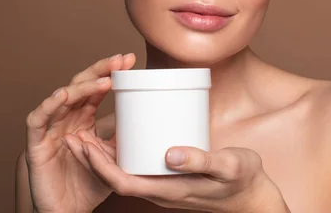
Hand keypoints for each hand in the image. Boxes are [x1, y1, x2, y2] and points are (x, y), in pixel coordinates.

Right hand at [24, 53, 135, 212]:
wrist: (69, 212)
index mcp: (83, 119)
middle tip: (120, 60)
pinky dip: (49, 105)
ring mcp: (50, 130)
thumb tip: (148, 117)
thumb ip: (123, 136)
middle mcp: (66, 119)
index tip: (130, 60)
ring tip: (104, 80)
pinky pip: (37, 120)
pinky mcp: (35, 144)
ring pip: (62, 98)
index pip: (96, 89)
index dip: (110, 72)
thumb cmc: (89, 185)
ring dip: (82, 87)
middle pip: (81, 86)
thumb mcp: (114, 156)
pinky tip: (64, 95)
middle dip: (100, 70)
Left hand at [65, 132, 289, 212]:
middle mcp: (163, 191)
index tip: (84, 144)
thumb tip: (170, 153)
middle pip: (118, 179)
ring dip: (104, 159)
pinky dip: (123, 156)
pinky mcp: (172, 179)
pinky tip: (123, 138)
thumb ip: (201, 159)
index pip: (124, 182)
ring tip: (89, 133)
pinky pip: (139, 171)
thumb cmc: (243, 180)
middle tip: (76, 133)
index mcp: (171, 190)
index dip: (99, 166)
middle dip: (93, 160)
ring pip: (126, 175)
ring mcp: (166, 187)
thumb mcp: (228, 166)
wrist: (254, 197)